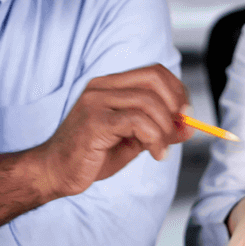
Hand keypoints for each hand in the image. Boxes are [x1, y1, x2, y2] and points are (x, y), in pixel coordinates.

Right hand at [36, 64, 190, 197]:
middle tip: (178, 130)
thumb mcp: (133, 141)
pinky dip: (154, 138)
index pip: (154, 72)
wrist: (54, 172)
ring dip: (165, 130)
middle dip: (176, 105)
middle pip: (154, 79)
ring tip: (161, 151)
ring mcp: (96, 102)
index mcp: (110, 86)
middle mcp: (102, 87)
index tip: (185, 115)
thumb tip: (190, 126)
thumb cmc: (90, 157)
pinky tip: (155, 154)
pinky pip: (137, 121)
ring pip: (149, 102)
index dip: (177, 91)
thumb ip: (158, 130)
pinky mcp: (95, 121)